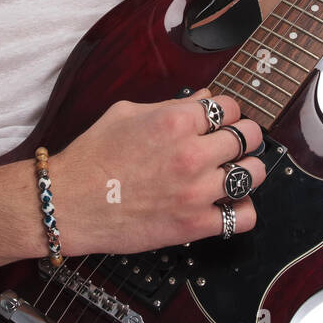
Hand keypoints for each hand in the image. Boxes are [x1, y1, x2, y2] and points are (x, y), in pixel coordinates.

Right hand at [49, 89, 267, 256]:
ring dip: (248, 170)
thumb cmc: (91, 157)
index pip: (230, 107)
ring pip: (254, 174)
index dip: (228, 113)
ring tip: (234, 172)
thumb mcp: (126, 113)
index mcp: (176, 120)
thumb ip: (171, 104)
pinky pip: (243, 217)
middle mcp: (192, 153)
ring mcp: (196, 191)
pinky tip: (230, 204)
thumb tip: (204, 98)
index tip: (221, 121)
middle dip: (243, 137)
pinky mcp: (194, 224)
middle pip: (249, 136)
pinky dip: (243, 210)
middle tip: (233, 144)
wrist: (69, 202)